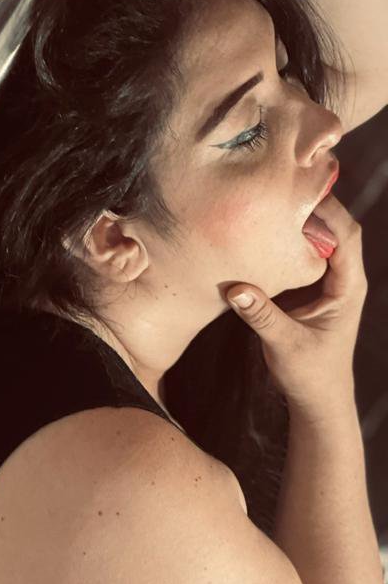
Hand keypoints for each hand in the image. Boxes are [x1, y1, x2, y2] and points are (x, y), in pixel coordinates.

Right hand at [224, 191, 367, 420]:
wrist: (317, 397)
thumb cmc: (309, 374)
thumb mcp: (284, 344)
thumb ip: (261, 315)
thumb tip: (234, 288)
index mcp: (349, 287)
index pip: (346, 234)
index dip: (325, 210)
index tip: (294, 193)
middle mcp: (344, 277)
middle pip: (336, 226)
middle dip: (311, 205)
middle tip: (277, 186)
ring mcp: (329, 281)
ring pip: (320, 237)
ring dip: (298, 220)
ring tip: (267, 201)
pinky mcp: (312, 287)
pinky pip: (303, 253)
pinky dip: (287, 240)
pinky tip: (262, 231)